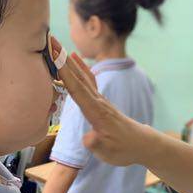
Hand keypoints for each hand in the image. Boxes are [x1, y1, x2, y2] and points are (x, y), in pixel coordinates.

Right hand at [54, 41, 152, 166]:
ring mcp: (100, 99)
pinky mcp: (101, 100)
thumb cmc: (124, 149)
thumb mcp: (108, 152)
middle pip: (78, 76)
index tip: (53, 56)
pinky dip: (80, 67)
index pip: (77, 89)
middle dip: (63, 59)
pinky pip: (88, 79)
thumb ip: (97, 144)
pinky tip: (74, 58)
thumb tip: (87, 138)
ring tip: (57, 45)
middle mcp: (98, 101)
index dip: (64, 73)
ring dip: (68, 60)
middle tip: (50, 40)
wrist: (142, 144)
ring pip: (82, 76)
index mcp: (97, 112)